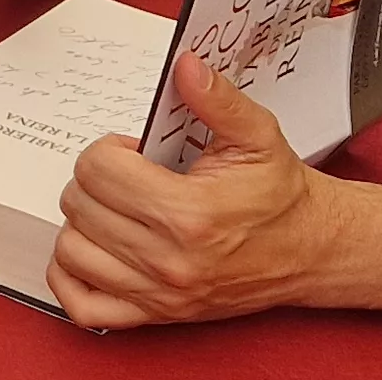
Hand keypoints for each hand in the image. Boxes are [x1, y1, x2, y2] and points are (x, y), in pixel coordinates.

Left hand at [45, 53, 339, 327]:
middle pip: (79, 206)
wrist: (310, 249)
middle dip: (95, 180)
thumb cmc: (280, 196)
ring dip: (83, 223)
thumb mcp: (257, 136)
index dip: (109, 150)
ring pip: (72, 251)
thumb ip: (217, 99)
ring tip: (115, 209)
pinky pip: (82, 306)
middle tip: (126, 177)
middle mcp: (169, 260)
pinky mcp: (157, 315)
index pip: (97, 170)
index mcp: (189, 213)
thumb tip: (185, 66)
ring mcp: (161, 294)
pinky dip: (71, 277)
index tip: (133, 152)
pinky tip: (92, 250)